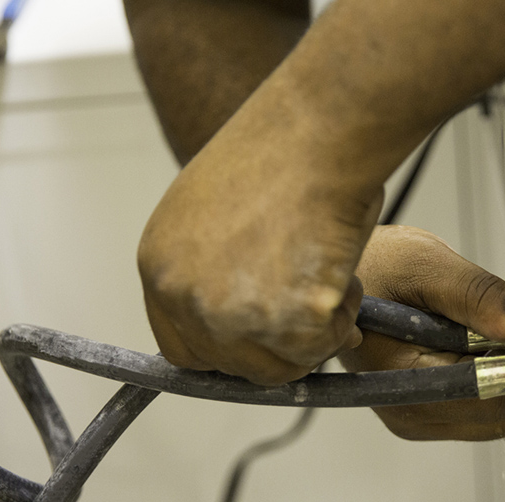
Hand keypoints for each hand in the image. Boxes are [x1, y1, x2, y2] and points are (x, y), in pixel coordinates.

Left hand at [137, 74, 384, 385]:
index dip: (230, 349)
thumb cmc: (284, 153)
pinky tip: (344, 273)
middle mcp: (183, 294)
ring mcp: (227, 312)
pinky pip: (319, 349)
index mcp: (160, 264)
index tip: (264, 339)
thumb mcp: (218, 212)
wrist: (319, 131)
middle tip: (313, 314)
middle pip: (231, 365)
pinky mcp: (282, 321)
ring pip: (277, 367)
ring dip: (312, 336)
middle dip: (277, 348)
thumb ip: (220, 270)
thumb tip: (255, 315)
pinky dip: (341, 321)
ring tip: (331, 281)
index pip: (182, 346)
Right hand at [338, 225, 504, 440]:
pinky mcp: (425, 411)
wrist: (344, 278)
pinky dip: (491, 377)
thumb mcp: (426, 266)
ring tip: (480, 330)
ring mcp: (416, 416)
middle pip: (501, 414)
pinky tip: (472, 344)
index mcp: (405, 381)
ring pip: (497, 415)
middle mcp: (408, 411)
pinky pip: (480, 409)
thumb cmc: (372, 267)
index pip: (494, 399)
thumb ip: (479, 295)